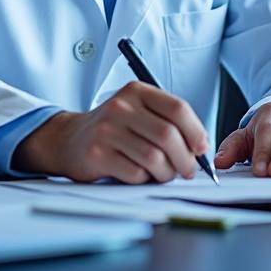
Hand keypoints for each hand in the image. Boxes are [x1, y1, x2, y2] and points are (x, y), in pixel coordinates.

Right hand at [11, 81, 208, 182]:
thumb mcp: (138, 112)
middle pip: (168, 135)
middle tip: (187, 170)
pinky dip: (144, 179)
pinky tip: (139, 174)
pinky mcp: (97, 154)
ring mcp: (106, 129)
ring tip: (163, 174)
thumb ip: (167, 122)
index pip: (177, 108)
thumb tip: (200, 148)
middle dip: (185, 159)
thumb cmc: (113, 128)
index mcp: (136, 91)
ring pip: (154, 158)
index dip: (196, 131)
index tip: (201, 148)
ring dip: (166, 173)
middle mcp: (120, 106)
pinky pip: (135, 173)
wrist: (69, 139)